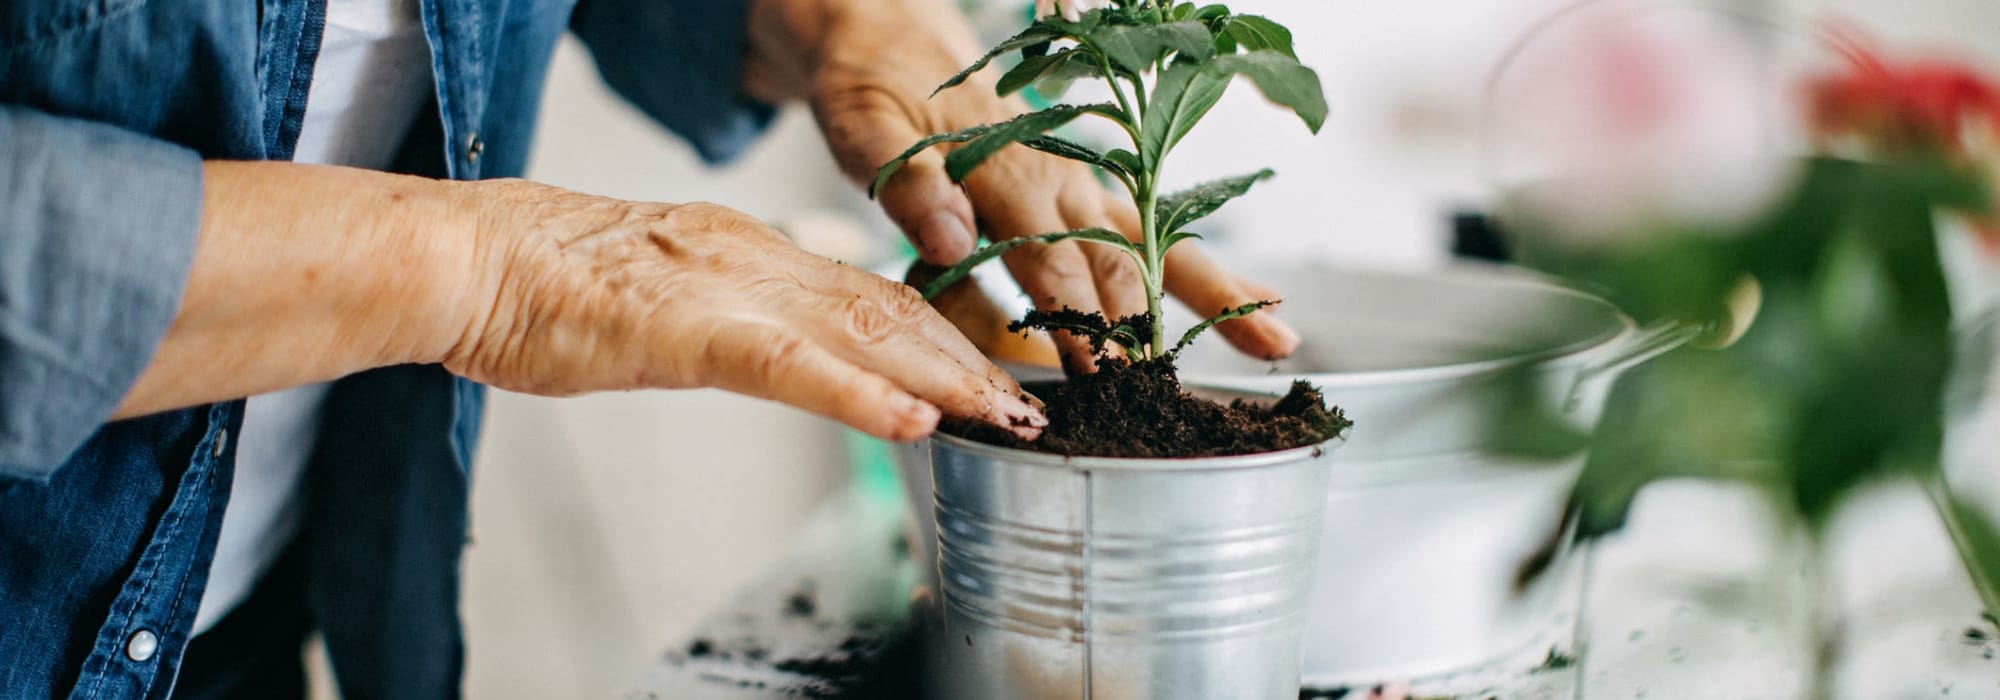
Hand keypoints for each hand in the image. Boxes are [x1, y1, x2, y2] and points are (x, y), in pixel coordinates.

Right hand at [443, 180, 1045, 440]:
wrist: (471, 256)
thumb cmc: (548, 284)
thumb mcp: (665, 293)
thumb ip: (732, 314)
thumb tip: (780, 345)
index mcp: (751, 251)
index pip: (872, 293)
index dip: (943, 335)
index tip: (993, 372)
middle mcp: (757, 261)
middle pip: (889, 311)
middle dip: (969, 361)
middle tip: (1033, 405)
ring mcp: (729, 291)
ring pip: (862, 334)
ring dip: (945, 380)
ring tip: (1007, 416)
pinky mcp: (689, 331)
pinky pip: (792, 368)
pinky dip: (861, 397)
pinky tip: (913, 423)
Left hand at [747, 0, 1301, 370]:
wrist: (900, 45)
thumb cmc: (878, 92)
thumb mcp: (867, 129)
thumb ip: (908, 184)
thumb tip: (952, 239)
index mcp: (1007, 169)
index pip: (1051, 259)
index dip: (1078, 318)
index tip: (1103, 372)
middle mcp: (1061, 179)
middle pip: (1123, 262)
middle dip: (1155, 329)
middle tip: (1184, 396)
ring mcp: (1086, 186)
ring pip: (1162, 247)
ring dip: (1217, 298)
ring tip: (1277, 342)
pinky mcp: (1093, 194)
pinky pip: (1160, 237)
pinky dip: (1212, 274)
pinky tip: (1260, 307)